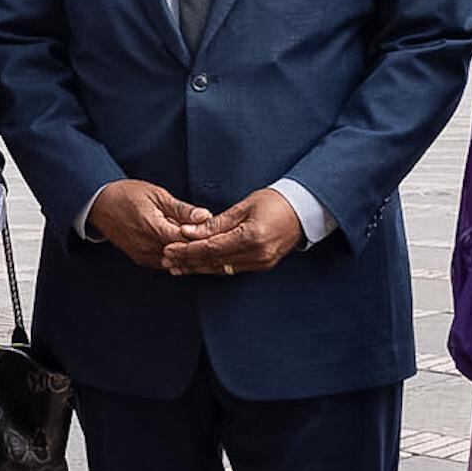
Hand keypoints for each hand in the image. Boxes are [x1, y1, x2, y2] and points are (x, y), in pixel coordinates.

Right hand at [87, 179, 212, 271]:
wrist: (99, 204)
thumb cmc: (127, 194)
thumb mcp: (157, 195)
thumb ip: (182, 209)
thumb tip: (206, 216)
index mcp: (154, 228)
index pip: (187, 240)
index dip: (204, 239)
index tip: (219, 234)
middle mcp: (148, 246)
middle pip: (183, 255)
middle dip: (200, 250)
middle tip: (219, 246)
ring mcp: (143, 255)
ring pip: (175, 263)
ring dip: (190, 257)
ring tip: (207, 251)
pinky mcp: (140, 259)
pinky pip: (165, 264)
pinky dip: (178, 260)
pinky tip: (189, 255)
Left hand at [162, 188, 304, 276]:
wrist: (304, 211)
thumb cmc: (275, 202)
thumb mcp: (244, 207)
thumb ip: (216, 223)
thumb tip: (188, 231)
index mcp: (252, 237)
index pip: (212, 247)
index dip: (188, 249)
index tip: (169, 248)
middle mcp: (257, 254)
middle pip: (214, 262)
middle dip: (189, 261)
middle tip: (167, 260)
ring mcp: (261, 263)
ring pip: (221, 269)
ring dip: (198, 267)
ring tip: (176, 266)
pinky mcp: (262, 265)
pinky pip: (232, 269)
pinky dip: (213, 267)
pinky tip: (198, 266)